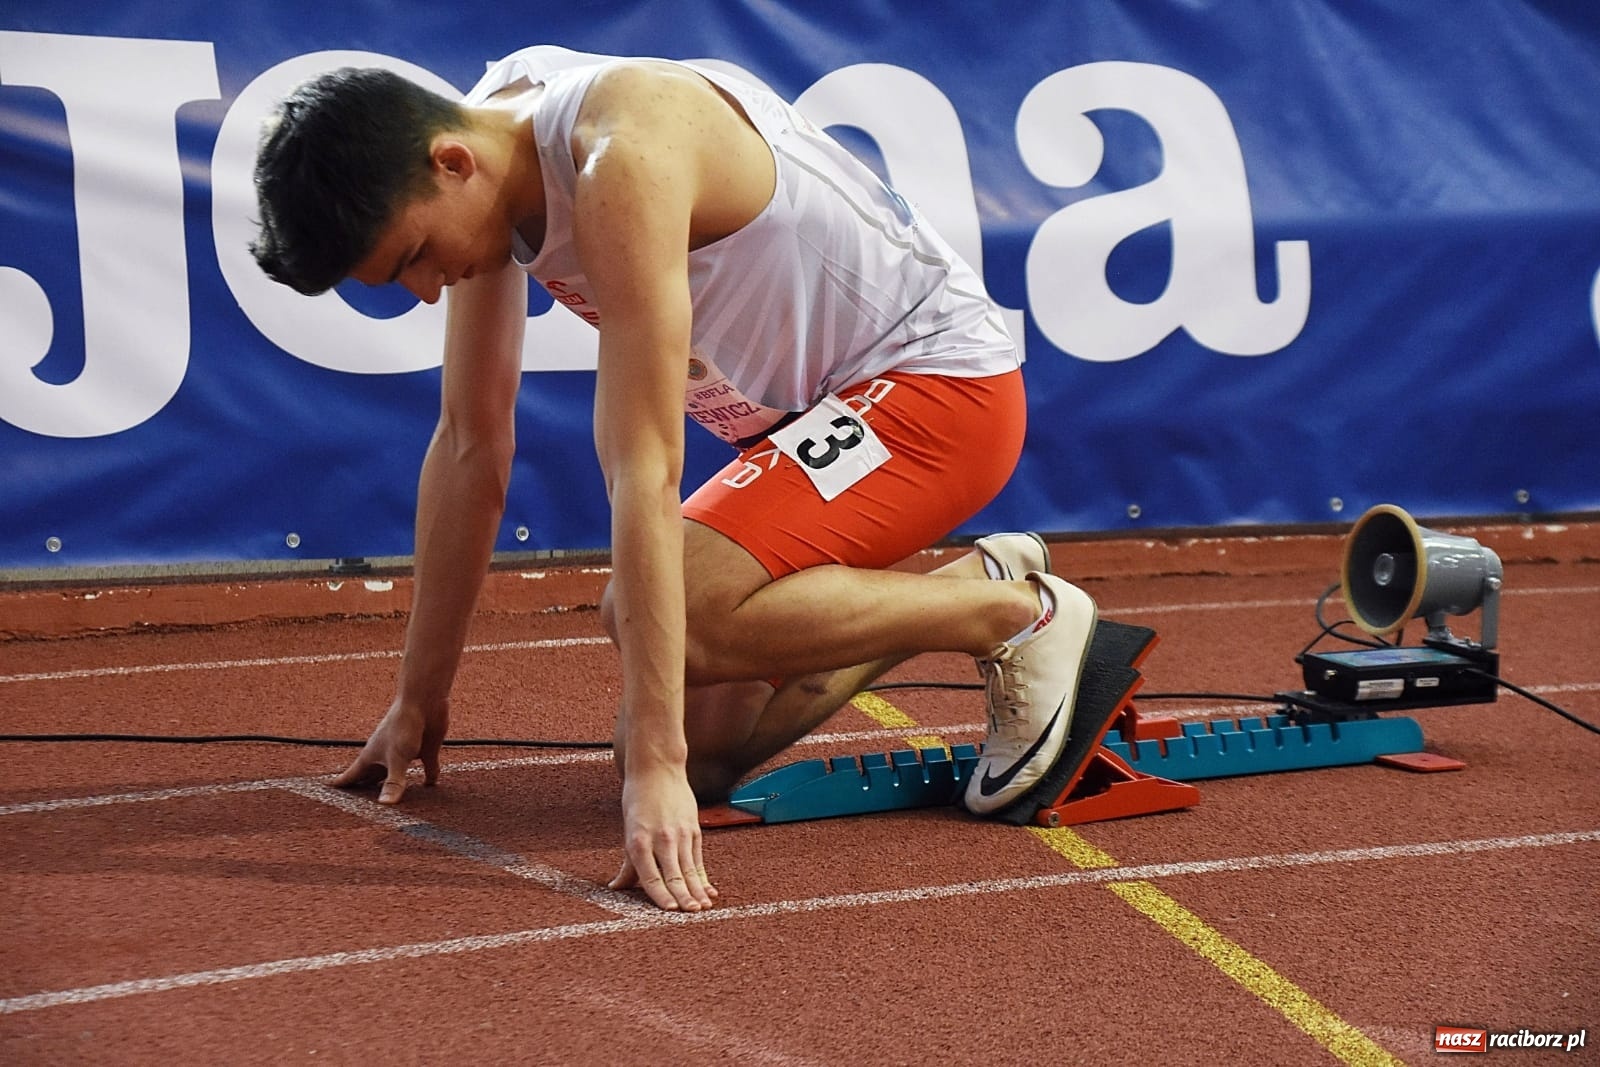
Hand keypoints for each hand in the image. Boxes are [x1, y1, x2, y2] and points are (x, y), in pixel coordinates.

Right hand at [331, 697, 448, 803]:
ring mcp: (406, 753)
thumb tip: (385, 805)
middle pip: (372, 777)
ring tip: (390, 798)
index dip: (341, 784)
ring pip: (397, 774)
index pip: (353, 774)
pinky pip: (427, 767)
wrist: (423, 701)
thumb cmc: (403, 725)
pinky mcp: (425, 749)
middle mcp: (387, 756)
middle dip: (365, 790)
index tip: (328, 791)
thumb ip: (393, 782)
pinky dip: (428, 777)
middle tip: (356, 805)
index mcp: (373, 757)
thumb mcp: (397, 758)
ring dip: (394, 785)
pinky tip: (430, 785)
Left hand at [608, 764, 717, 910]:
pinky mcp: (694, 829)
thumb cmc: (637, 800)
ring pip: (689, 869)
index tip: (669, 911)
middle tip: (692, 914)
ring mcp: (680, 834)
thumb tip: (616, 888)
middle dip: (684, 897)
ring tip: (704, 907)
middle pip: (674, 874)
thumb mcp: (628, 830)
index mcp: (639, 840)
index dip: (660, 895)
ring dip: (697, 890)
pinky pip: (698, 858)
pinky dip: (703, 876)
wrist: (658, 768)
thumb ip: (629, 863)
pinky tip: (709, 890)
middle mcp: (661, 838)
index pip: (651, 876)